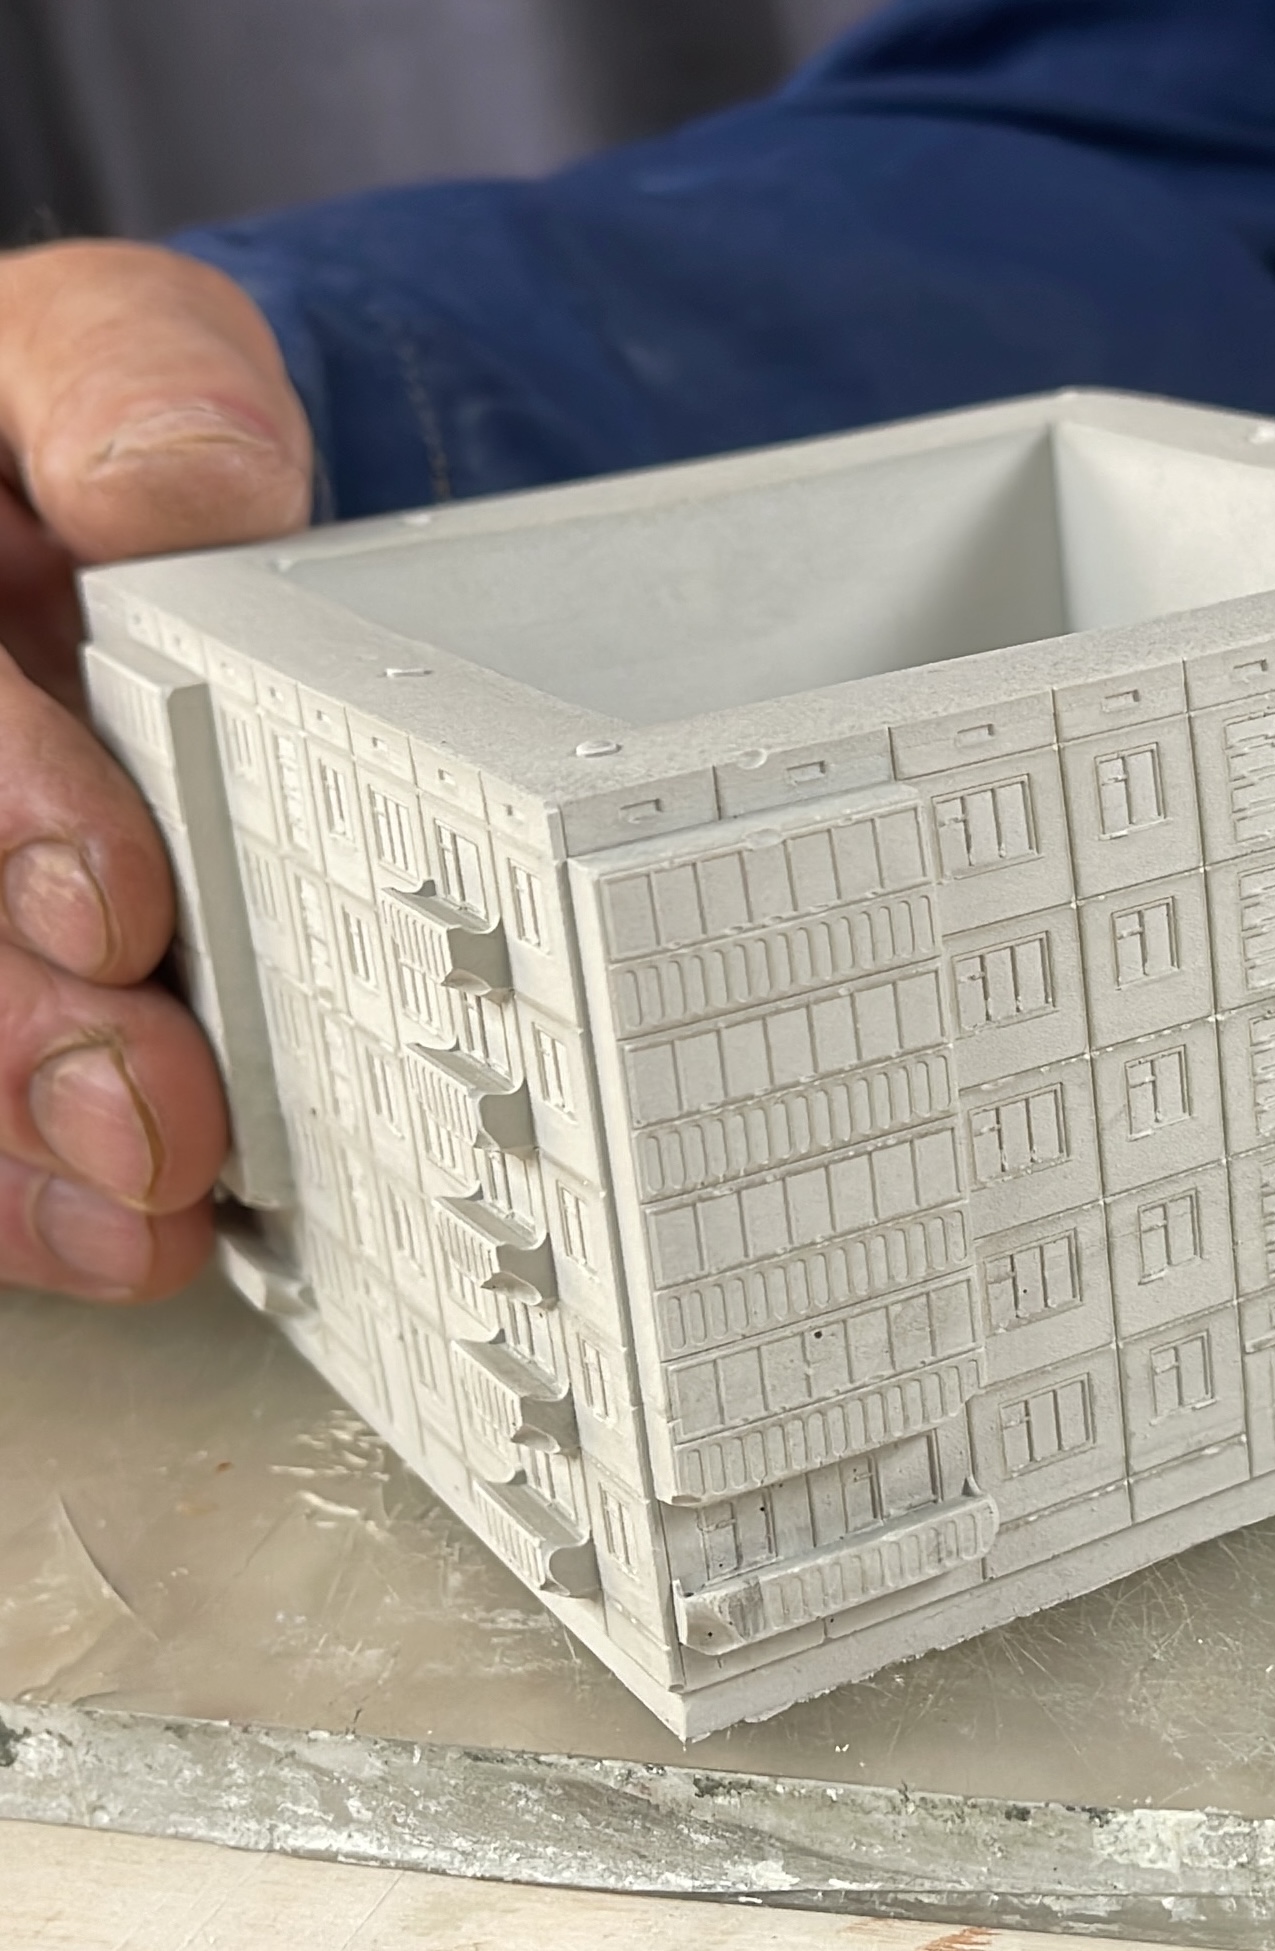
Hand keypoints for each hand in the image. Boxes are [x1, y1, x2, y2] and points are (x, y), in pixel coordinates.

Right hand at [0, 240, 311, 1299]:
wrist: (127, 529)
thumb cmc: (104, 433)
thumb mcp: (122, 354)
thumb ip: (141, 386)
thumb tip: (187, 490)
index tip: (117, 910)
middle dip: (7, 1036)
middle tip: (152, 1123)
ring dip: (1, 1153)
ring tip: (139, 1217)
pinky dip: (12, 1188)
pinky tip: (114, 1236)